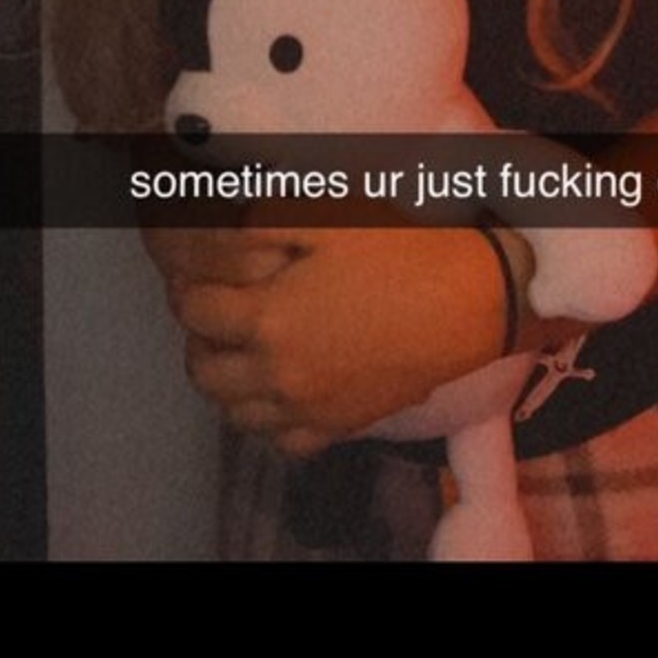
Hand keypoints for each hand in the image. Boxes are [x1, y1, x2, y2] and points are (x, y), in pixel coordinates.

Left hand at [172, 219, 508, 457]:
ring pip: (236, 413)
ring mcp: (309, 408)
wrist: (468, 299)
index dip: (189, 288)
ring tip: (244, 350)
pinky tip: (282, 389)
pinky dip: (269, 421)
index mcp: (267, 319)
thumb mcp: (322, 215)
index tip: (199, 274)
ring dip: (227, 382)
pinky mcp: (341, 426)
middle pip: (203, 371)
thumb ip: (259, 223)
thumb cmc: (397, 249)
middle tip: (218, 312)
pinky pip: (283, 442)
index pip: (194, 312)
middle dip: (199, 339)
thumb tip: (216, 229)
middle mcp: (278, 375)